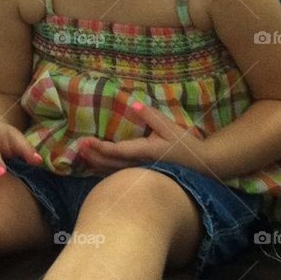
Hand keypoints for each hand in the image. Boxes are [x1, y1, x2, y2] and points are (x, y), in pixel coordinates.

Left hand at [78, 101, 206, 173]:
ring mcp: (141, 173)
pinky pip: (120, 176)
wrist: (201, 164)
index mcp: (146, 151)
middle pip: (111, 165)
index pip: (118, 151)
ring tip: (83, 156)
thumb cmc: (186, 145)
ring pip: (114, 173)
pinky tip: (97, 167)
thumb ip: (151, 116)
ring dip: (97, 165)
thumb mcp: (171, 127)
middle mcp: (140, 165)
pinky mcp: (143, 176)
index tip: (86, 141)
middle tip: (79, 147)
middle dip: (94, 156)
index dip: (101, 147)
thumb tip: (133, 103)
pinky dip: (106, 172)